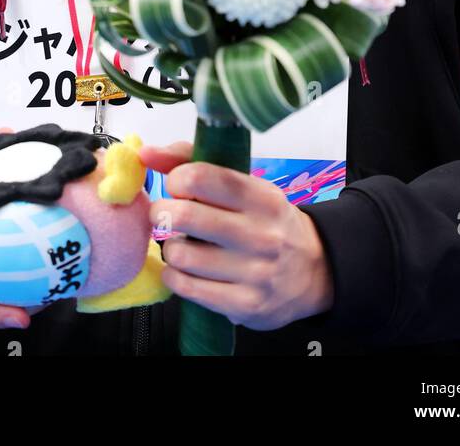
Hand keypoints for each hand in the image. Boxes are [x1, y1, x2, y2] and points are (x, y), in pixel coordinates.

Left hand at [139, 140, 334, 331]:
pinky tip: (184, 270)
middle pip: (184, 216)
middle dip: (163, 213)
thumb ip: (193, 161)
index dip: (176, 179)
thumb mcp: (245, 185)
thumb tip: (145, 153)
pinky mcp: (246, 305)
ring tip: (182, 245)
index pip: (201, 177)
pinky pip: (186, 288)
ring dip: (170, 248)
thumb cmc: (267, 220)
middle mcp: (261, 234)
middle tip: (167, 215)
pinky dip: (175, 277)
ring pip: (181, 255)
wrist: (314, 270)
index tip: (178, 187)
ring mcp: (255, 273)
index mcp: (262, 197)